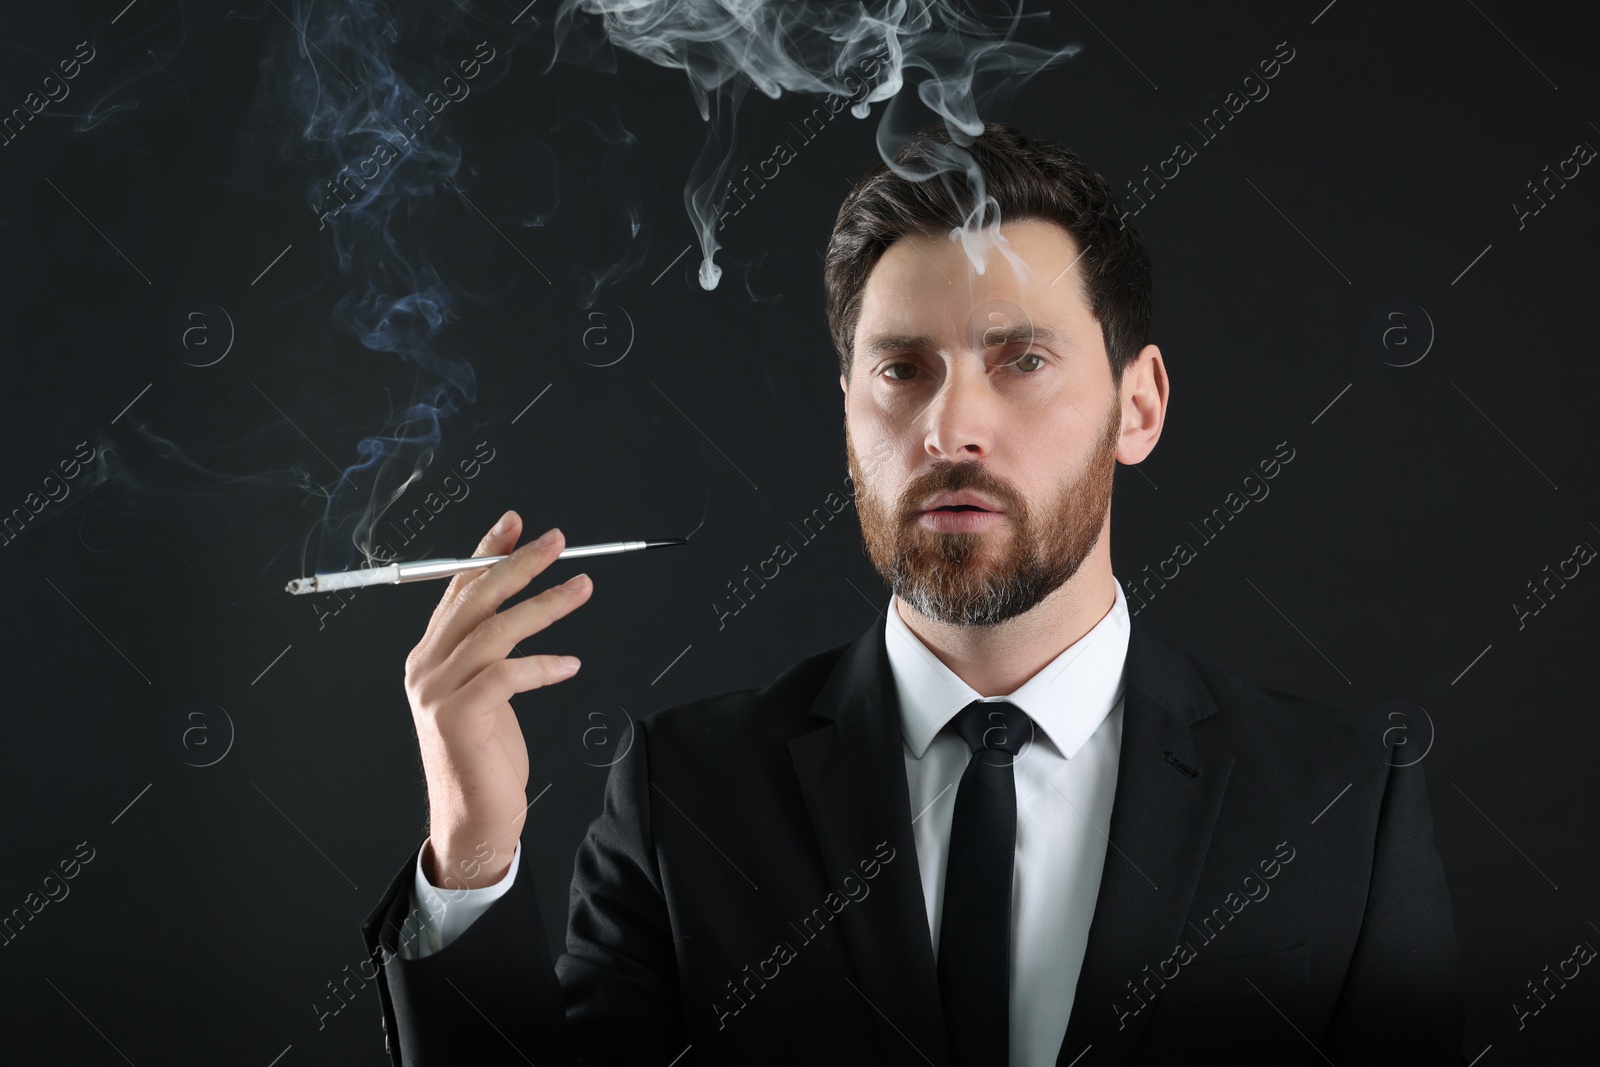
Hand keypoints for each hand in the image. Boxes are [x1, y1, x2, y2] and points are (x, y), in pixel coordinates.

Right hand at [402, 510, 593, 889]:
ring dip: (545, 603)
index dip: (485, 552)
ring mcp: (438, 691)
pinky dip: (544, 665)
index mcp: (429, 655)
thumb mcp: (485, 692)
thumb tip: (519, 605)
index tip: (515, 523)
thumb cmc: (484, 755)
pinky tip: (571, 664)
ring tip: (583, 587)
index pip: (456, 589)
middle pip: (474, 598)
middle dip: (518, 563)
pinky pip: (508, 674)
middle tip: (558, 541)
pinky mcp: (460, 716)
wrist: (472, 818)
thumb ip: (489, 652)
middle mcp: (426, 666)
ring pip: (495, 629)